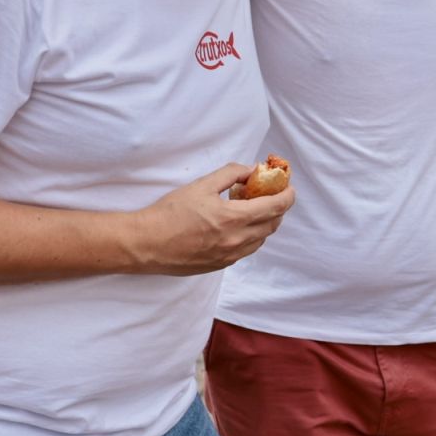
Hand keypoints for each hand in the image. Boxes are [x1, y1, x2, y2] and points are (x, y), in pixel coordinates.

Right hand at [126, 163, 295, 275]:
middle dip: (278, 208)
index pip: (275, 207)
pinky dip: (251, 236)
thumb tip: (252, 170)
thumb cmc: (170, 212)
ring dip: (265, 224)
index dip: (288, 196)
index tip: (289, 188)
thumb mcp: (201, 185)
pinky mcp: (220, 265)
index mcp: (234, 218)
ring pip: (261, 239)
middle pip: (273, 224)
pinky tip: (238, 226)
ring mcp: (230, 256)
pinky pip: (246, 250)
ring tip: (253, 209)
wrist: (146, 244)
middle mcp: (236, 240)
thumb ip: (231, 174)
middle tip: (272, 195)